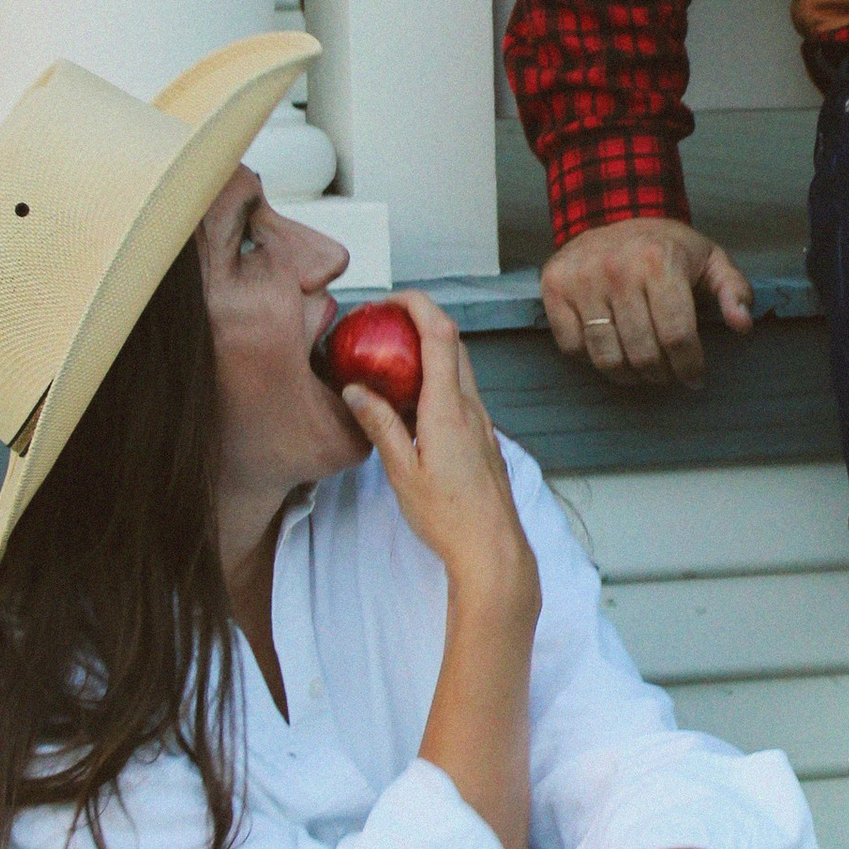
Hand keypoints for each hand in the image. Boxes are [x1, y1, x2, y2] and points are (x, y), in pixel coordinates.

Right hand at [345, 295, 537, 617]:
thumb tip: (355, 389)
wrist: (493, 550)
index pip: (440, 334)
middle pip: (454, 342)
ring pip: (460, 367)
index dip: (418, 305)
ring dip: (431, 350)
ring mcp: (482, 422)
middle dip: (422, 319)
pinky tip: (413, 399)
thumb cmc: (448, 517)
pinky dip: (438, 379)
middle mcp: (471, 407)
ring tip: (392, 358)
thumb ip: (379, 425)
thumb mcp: (401, 471)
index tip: (390, 299)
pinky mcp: (483, 437)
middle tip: (385, 322)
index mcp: (449, 409)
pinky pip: (462, 393)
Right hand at [541, 216, 755, 392]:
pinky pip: (572, 347)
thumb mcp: (710, 259)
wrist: (612, 209)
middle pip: (643, 353)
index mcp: (660, 262)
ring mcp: (582, 280)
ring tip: (640, 370)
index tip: (694, 378)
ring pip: (606, 357)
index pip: (677, 336)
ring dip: (628, 375)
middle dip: (661, 374)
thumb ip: (733, 290)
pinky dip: (592, 358)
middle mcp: (617, 270)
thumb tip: (742, 324)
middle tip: (666, 374)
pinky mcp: (555, 288)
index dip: (689, 367)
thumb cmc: (665, 245)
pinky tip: (610, 348)